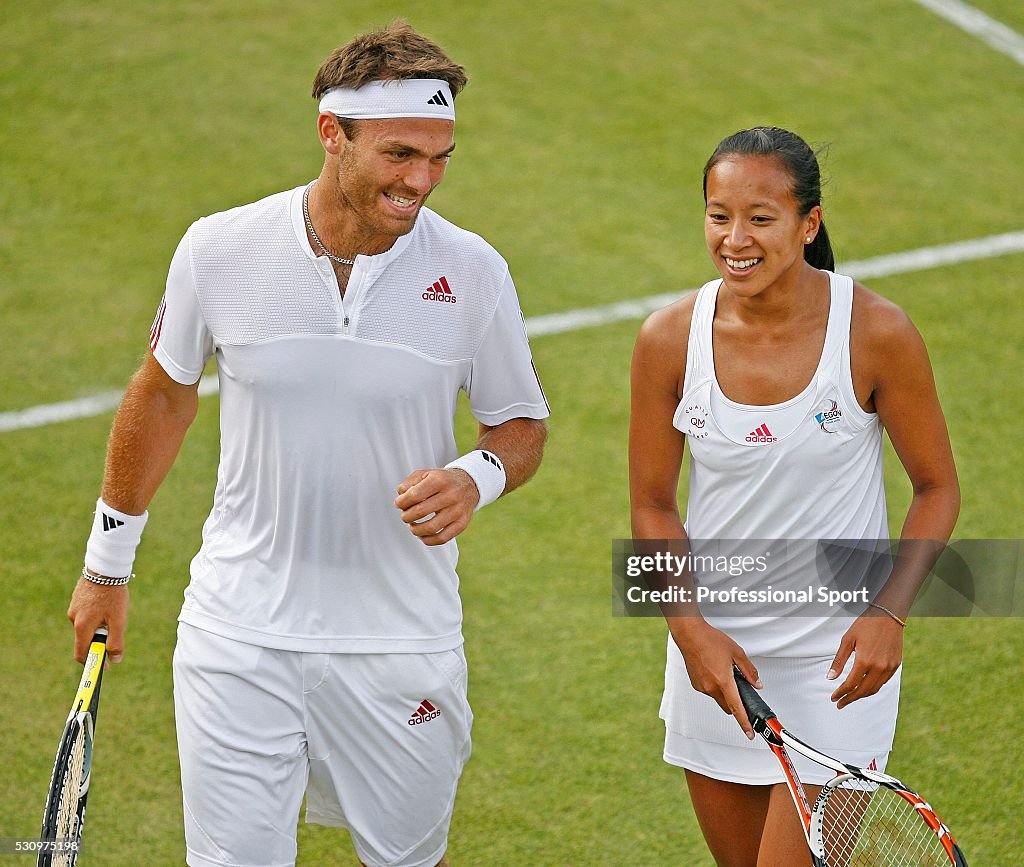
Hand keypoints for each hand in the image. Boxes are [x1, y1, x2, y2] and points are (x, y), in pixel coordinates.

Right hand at [67, 577, 128, 663]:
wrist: (105, 568)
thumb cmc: (113, 594)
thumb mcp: (119, 620)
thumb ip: (116, 641)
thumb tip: (115, 659)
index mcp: (82, 626)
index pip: (81, 653)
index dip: (92, 663)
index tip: (105, 667)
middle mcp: (74, 618)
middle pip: (85, 639)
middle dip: (100, 639)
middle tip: (115, 628)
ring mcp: (73, 608)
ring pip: (87, 625)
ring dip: (99, 624)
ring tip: (113, 610)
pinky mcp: (76, 599)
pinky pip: (86, 613)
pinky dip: (96, 614)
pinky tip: (107, 603)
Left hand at [394, 468, 479, 545]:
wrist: (469, 484)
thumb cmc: (442, 481)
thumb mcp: (426, 474)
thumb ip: (409, 483)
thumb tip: (401, 496)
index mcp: (439, 480)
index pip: (414, 495)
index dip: (401, 502)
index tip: (400, 504)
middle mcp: (450, 495)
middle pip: (420, 512)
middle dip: (406, 516)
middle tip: (405, 515)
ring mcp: (457, 511)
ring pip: (430, 528)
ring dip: (415, 530)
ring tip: (413, 526)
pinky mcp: (462, 524)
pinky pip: (442, 538)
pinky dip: (428, 540)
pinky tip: (422, 535)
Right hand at [672, 620, 760, 739]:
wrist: (690, 635)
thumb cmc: (710, 640)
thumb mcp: (736, 652)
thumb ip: (749, 671)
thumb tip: (756, 683)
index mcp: (723, 681)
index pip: (737, 708)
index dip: (744, 723)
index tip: (749, 733)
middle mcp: (711, 687)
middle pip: (728, 706)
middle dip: (735, 702)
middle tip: (738, 687)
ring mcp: (702, 686)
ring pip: (718, 697)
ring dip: (724, 691)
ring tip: (723, 670)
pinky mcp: (695, 684)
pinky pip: (709, 690)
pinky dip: (714, 685)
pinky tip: (713, 669)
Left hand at [828, 613, 903, 708]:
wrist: (888, 616)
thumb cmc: (865, 625)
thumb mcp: (847, 640)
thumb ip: (839, 661)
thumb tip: (830, 678)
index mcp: (864, 660)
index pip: (850, 684)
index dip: (841, 693)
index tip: (834, 698)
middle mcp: (878, 667)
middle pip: (863, 691)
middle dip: (850, 699)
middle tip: (840, 703)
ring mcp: (889, 667)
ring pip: (874, 689)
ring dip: (861, 696)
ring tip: (850, 697)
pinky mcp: (896, 665)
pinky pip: (883, 682)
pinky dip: (872, 688)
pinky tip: (864, 687)